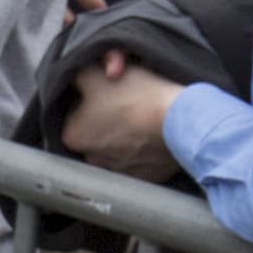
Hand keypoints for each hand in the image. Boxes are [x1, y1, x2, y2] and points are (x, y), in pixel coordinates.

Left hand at [61, 49, 185, 179]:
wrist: (181, 121)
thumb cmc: (136, 96)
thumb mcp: (96, 75)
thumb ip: (76, 76)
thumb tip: (72, 78)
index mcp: (71, 137)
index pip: (75, 111)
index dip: (91, 96)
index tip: (107, 89)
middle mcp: (90, 160)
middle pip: (95, 129)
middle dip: (106, 115)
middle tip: (126, 100)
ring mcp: (118, 172)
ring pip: (117, 144)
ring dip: (125, 131)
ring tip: (141, 115)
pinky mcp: (144, 178)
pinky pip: (139, 158)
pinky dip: (143, 146)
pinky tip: (152, 132)